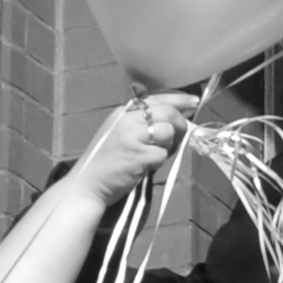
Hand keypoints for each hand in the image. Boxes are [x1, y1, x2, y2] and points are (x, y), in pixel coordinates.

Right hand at [72, 94, 192, 203]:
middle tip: (181, 134)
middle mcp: (127, 120)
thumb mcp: (119, 132)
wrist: (88, 183)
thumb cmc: (105, 161)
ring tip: (154, 155)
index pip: (156, 98)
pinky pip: (163, 155)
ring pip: (168, 132)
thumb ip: (140, 123)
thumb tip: (172, 119)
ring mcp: (133, 137)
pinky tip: (146, 166)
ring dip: (169, 146)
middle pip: (167, 112)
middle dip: (181, 123)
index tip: (194, 101)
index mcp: (122, 112)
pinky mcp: (139, 156)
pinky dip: (159, 162)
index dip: (179, 99)